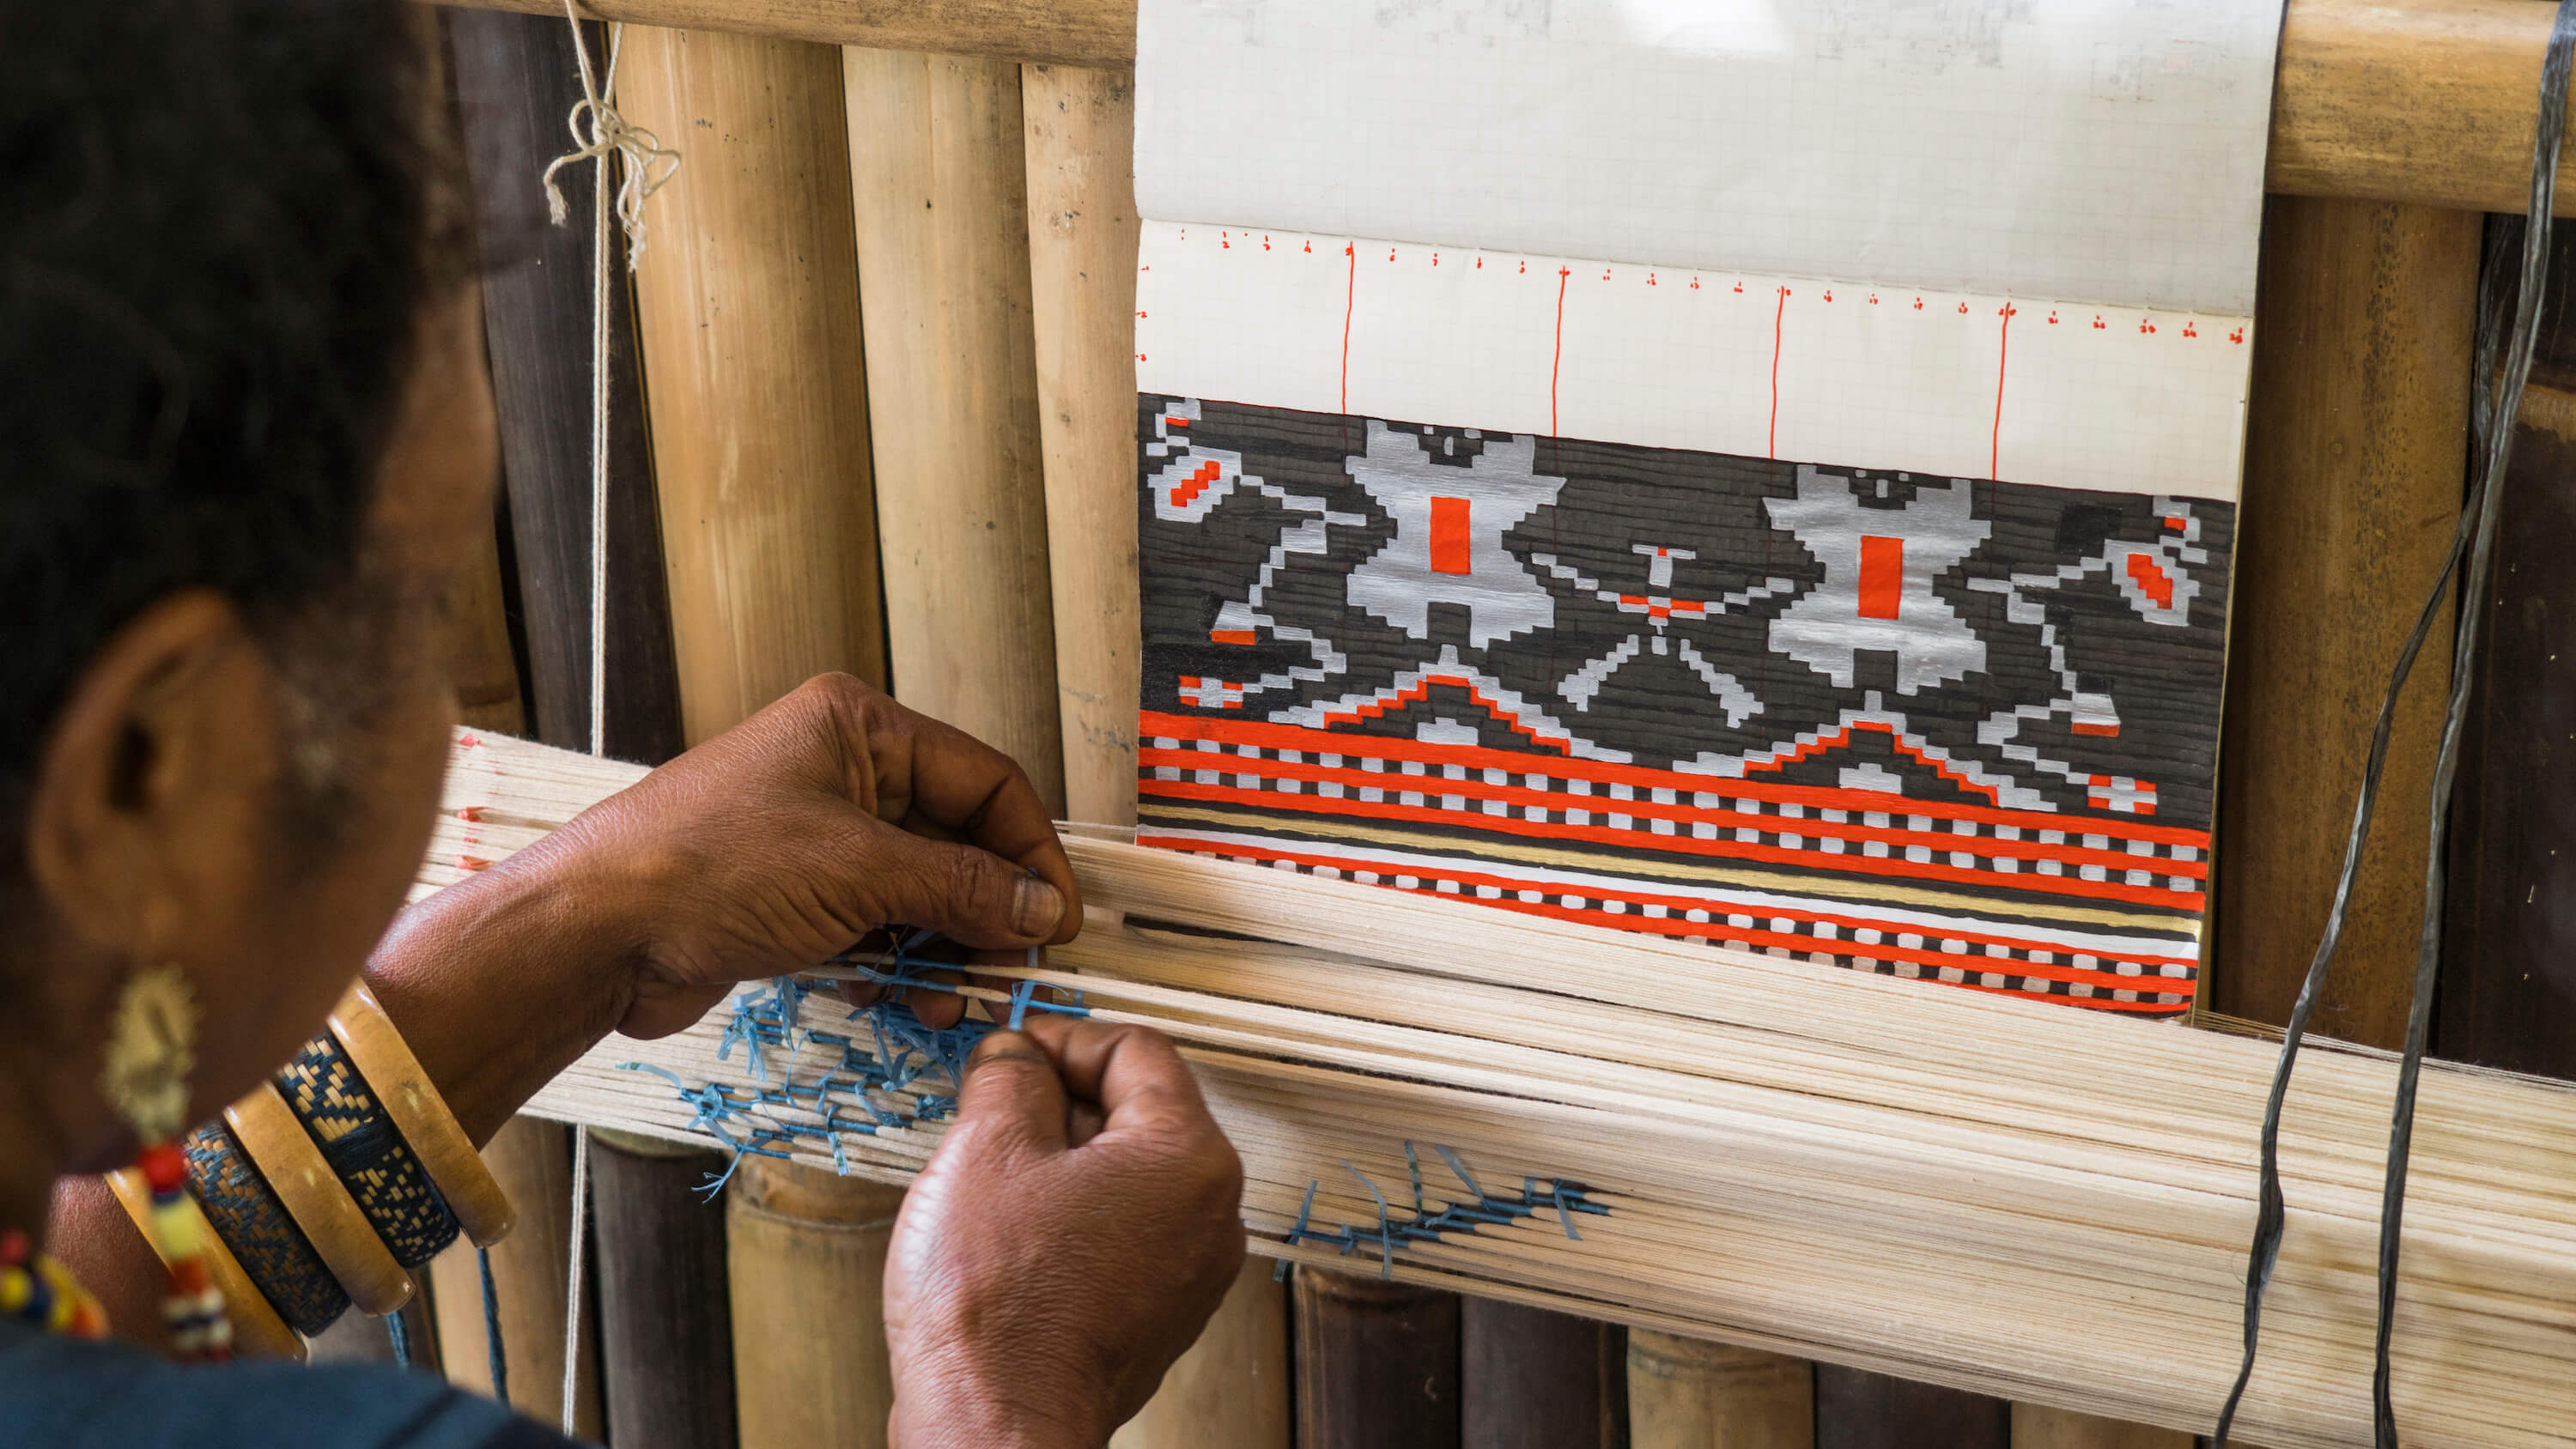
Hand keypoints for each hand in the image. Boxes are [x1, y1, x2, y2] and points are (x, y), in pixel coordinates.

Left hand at [529, 673, 1079, 1038]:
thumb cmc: (704, 868)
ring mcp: (816, 836)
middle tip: (1013, 967)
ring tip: (958, 995)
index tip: (1056, 918)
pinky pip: (876, 925)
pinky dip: (900, 963)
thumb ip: (961, 889)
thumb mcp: (857, 872)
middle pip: (956, 840)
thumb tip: (1039, 908)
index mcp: (858, 729)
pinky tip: (910, 999)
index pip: (985, 781)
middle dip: (989, 908)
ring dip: (947, 947)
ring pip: (919, 891)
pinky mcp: (793, 895)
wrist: (594, 932)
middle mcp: (841, 772)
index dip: (1030, 851)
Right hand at [884, 1016, 1245, 1448]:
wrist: (993, 1424)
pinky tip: (1008, 1236)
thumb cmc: (998, 1307)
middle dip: (1056, 1101)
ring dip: (1055, 1160)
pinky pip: (1117, 1233)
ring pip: (1122, 1175)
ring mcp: (1187, 1271)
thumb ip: (1008, 1075)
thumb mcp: (986, 1147)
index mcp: (1191, 1158)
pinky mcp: (1155, 1313)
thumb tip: (1014, 1054)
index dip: (1061, 1037)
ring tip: (989, 1183)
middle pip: (1135, 1112)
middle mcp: (1210, 1214)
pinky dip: (1067, 1217)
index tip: (1011, 1049)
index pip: (1136, 1049)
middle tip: (987, 1112)